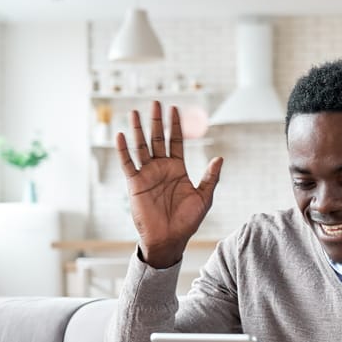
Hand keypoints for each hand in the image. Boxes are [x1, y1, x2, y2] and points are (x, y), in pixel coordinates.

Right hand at [117, 101, 223, 267]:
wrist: (169, 239)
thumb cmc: (187, 221)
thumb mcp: (204, 197)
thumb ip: (210, 177)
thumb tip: (220, 158)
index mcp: (177, 169)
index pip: (175, 141)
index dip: (175, 125)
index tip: (175, 109)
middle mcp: (161, 168)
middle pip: (157, 139)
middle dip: (156, 121)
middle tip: (156, 102)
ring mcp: (147, 174)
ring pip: (141, 147)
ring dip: (138, 130)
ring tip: (135, 112)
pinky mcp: (135, 184)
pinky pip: (128, 163)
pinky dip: (123, 150)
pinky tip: (121, 135)